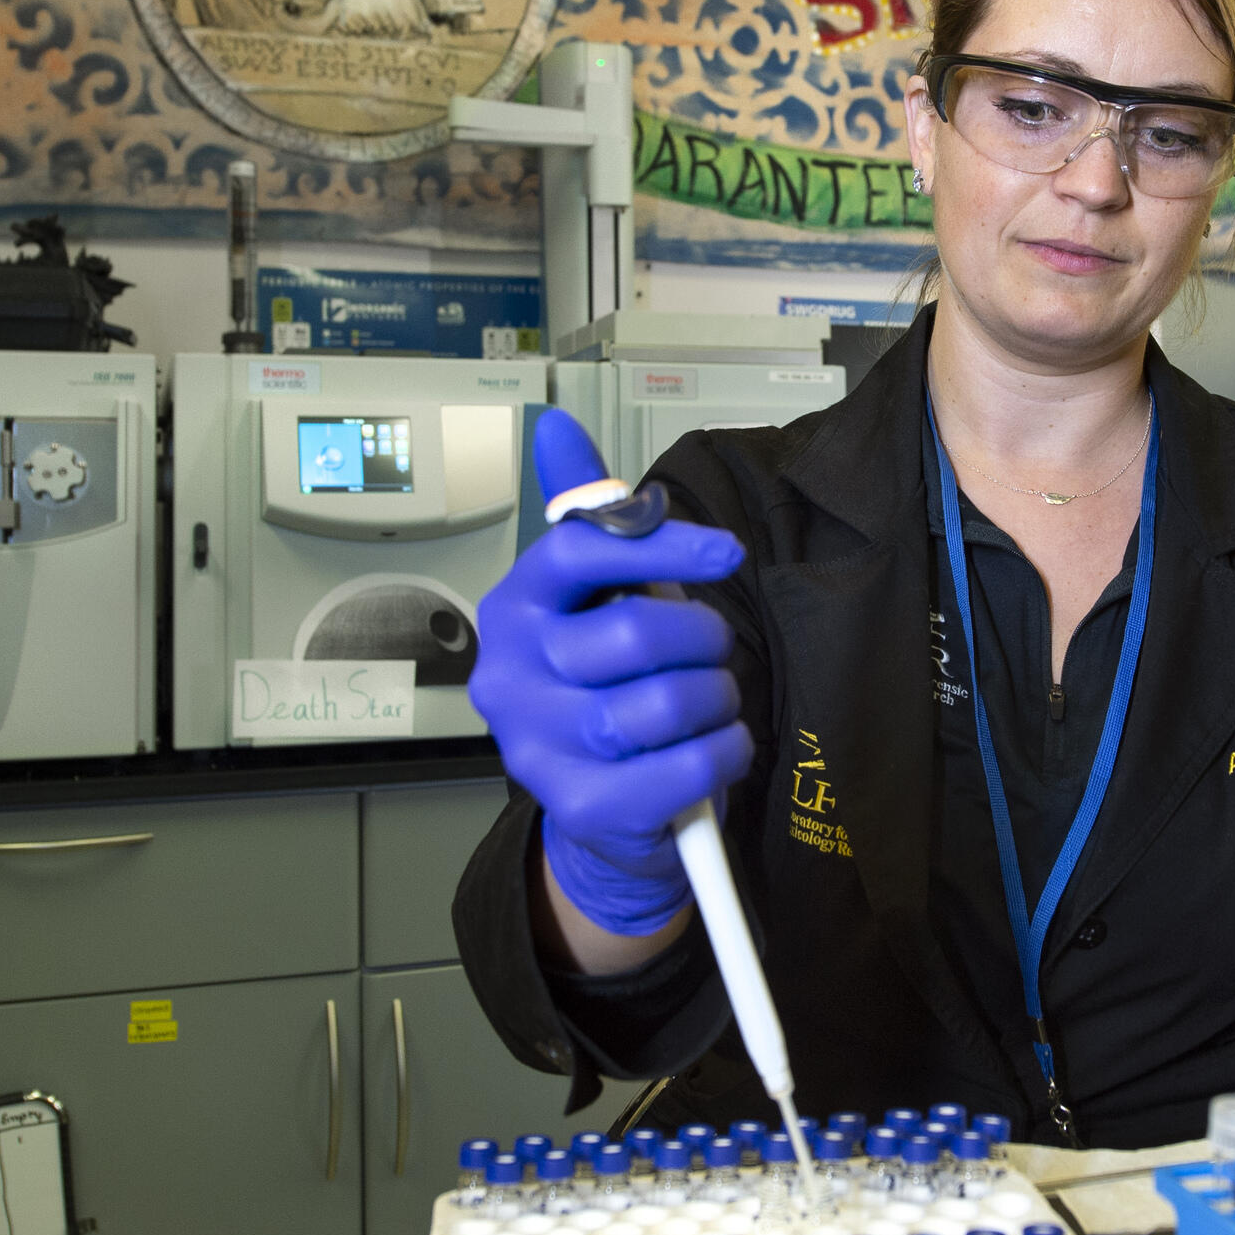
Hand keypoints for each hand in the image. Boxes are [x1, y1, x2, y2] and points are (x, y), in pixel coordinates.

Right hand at [471, 409, 753, 936]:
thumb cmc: (609, 681)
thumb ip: (589, 518)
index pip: (579, 551)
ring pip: (664, 701)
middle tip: (712, 651)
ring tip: (711, 702)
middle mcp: (509, 676)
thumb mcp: (600, 595)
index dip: (662, 544)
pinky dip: (723, 752)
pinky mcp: (580, 808)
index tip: (726, 552)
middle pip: (632, 631)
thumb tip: (554, 425)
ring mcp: (537, 748)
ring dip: (716, 697)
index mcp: (514, 609)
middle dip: (703, 638)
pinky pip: (684, 768)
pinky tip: (716, 746)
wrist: (605, 807)